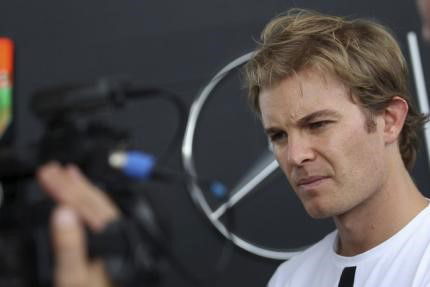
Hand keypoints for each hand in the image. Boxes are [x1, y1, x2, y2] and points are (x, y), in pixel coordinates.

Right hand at [37, 162, 120, 286]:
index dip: (63, 188)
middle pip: (93, 201)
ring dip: (84, 189)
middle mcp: (116, 234)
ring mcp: (117, 239)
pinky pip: (104, 216)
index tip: (47, 173)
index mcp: (107, 238)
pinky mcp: (114, 246)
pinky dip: (93, 204)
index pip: (82, 205)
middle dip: (71, 183)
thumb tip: (63, 213)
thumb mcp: (74, 277)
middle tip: (53, 168)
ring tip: (71, 174)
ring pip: (100, 206)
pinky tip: (87, 202)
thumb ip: (70, 245)